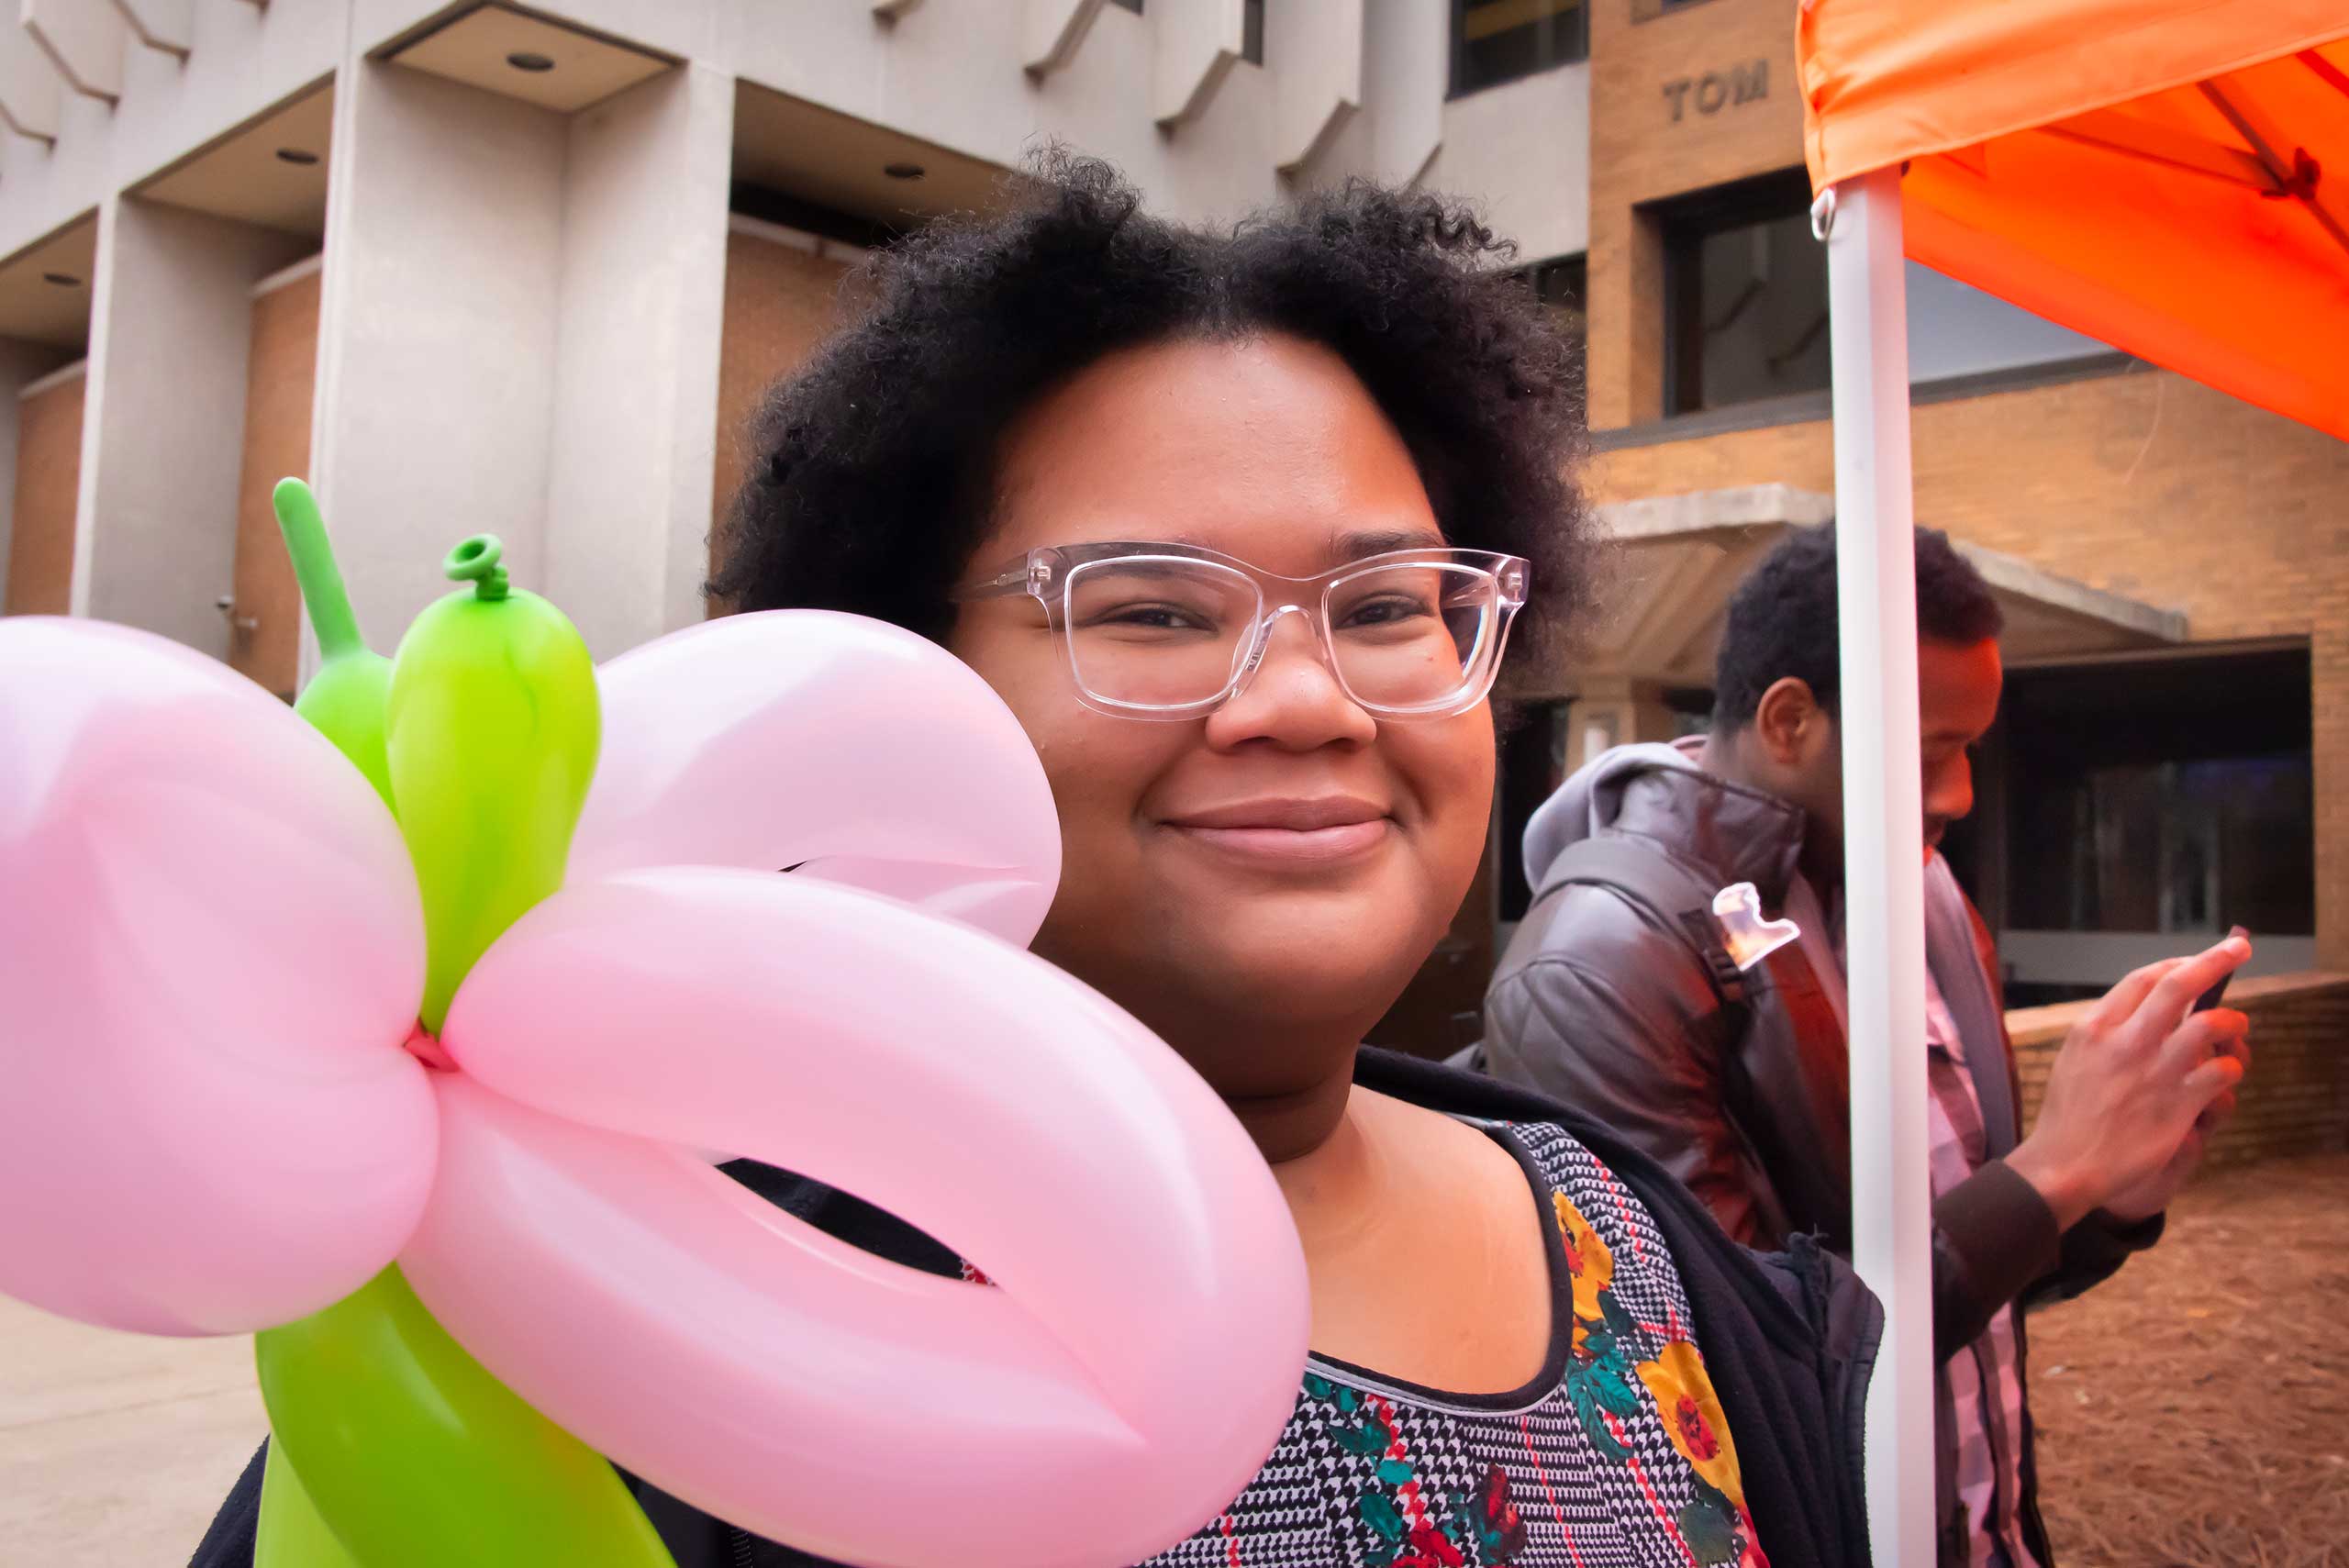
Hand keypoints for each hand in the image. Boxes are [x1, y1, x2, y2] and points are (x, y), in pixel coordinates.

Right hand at [2007, 936, 2251, 1230]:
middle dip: (2216, 960)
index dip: (2177, 964)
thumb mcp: (2075, 1058)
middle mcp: (2125, 1042)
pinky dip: (2233, 1068)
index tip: (2197, 961)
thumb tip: (2148, 1010)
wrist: (2066, 1165)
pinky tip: (2228, 1074)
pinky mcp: (2178, 1104)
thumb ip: (2109, 1031)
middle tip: (2241, 948)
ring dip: (2234, 1022)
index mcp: (2095, 1027)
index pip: (2143, 978)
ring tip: (2240, 1027)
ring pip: (2210, 1025)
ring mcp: (2153, 1072)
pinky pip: (2222, 1072)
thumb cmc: (2070, 1114)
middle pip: (2178, 985)